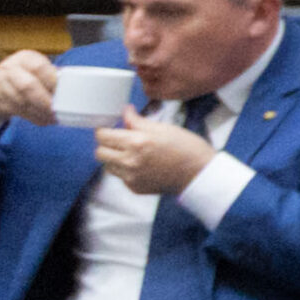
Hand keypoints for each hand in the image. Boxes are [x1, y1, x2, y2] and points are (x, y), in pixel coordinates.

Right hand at [0, 49, 56, 126]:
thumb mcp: (35, 70)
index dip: (52, 81)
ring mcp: (0, 85)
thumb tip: (72, 86)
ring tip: (54, 117)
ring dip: (41, 112)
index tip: (63, 92)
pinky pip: (18, 111)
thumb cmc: (23, 77)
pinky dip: (34, 117)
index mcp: (25, 58)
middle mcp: (10, 69)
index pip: (39, 67)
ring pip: (22, 102)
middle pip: (28, 86)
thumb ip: (51, 75)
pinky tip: (44, 119)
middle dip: (45, 101)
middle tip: (57, 110)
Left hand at [100, 109, 217, 197]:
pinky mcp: (134, 187)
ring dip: (114, 157)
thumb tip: (125, 111)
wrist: (199, 174)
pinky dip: (126, 169)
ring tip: (132, 153)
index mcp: (137, 142)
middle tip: (119, 140)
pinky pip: (120, 176)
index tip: (110, 128)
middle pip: (99, 152)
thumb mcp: (164, 128)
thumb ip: (139, 121)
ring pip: (107, 165)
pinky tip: (142, 165)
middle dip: (106, 144)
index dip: (105, 130)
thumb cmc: (187, 148)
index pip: (102, 136)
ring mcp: (130, 176)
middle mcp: (129, 161)